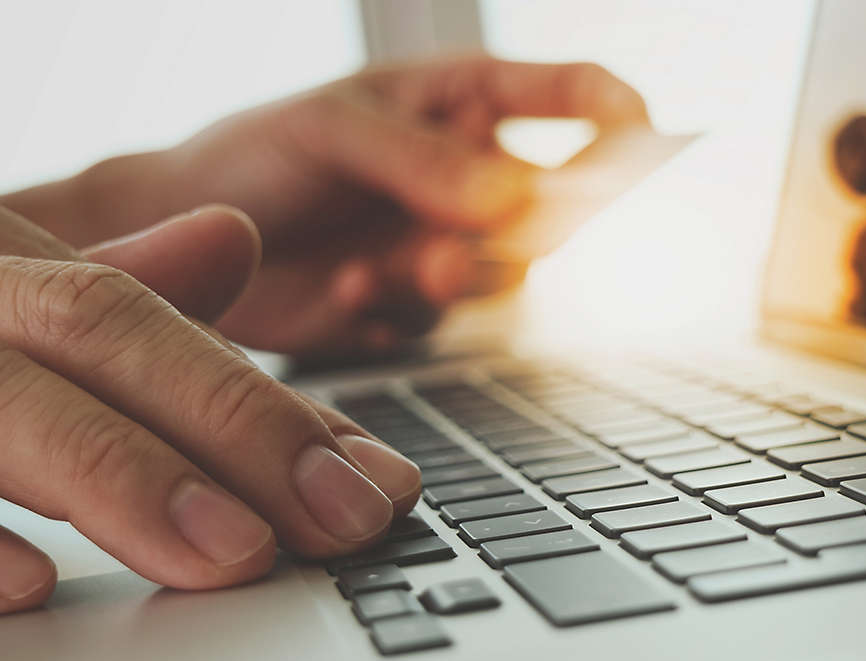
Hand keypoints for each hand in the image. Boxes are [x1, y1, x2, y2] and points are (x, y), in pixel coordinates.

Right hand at [0, 205, 420, 614]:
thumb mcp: (13, 287)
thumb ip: (120, 288)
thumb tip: (233, 238)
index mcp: (9, 272)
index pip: (155, 324)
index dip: (265, 404)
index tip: (372, 482)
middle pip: (100, 340)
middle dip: (232, 432)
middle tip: (340, 519)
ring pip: (4, 412)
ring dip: (120, 482)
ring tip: (232, 551)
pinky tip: (25, 590)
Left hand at [4, 57, 648, 354]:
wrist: (181, 237)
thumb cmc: (254, 155)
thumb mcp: (329, 127)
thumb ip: (421, 158)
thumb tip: (515, 195)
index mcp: (461, 102)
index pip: (570, 95)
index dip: (617, 117)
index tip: (641, 143)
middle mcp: (468, 178)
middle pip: (556, 201)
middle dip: (534, 222)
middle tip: (489, 228)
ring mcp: (446, 244)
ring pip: (503, 271)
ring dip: (458, 270)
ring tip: (401, 264)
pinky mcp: (414, 305)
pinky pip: (438, 316)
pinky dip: (398, 307)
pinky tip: (349, 288)